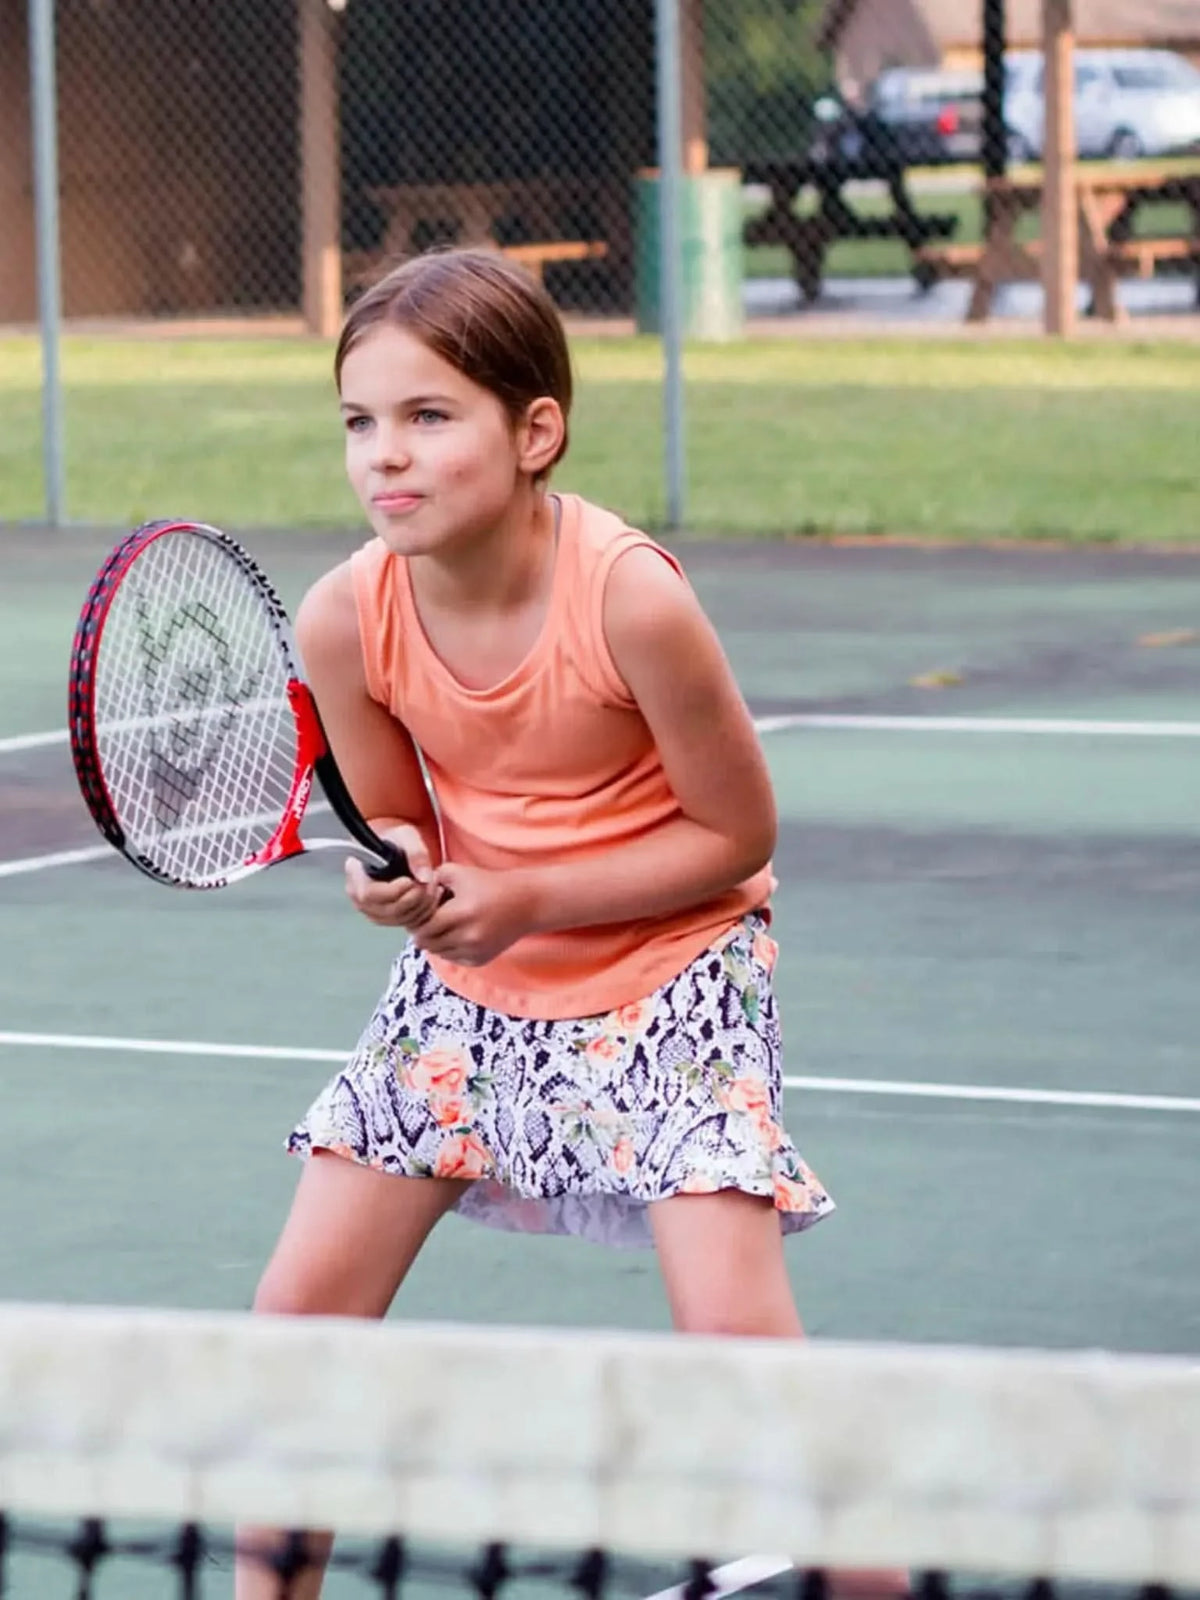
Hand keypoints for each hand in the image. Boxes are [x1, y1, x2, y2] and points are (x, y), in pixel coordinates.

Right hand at [345, 824, 441, 929]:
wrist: (396, 848)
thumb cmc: (396, 839)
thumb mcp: (406, 835)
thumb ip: (416, 852)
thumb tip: (423, 877)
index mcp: (356, 874)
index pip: (370, 894)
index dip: (394, 891)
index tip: (411, 880)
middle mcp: (359, 897)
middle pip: (387, 911)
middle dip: (415, 898)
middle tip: (430, 881)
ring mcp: (372, 911)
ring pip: (399, 919)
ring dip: (423, 905)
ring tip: (433, 885)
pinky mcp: (387, 918)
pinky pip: (407, 923)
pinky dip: (424, 912)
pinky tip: (431, 895)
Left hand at [413, 862, 536, 966]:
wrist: (526, 904)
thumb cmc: (490, 884)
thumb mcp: (460, 872)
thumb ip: (432, 878)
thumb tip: (414, 892)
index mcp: (462, 913)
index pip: (423, 927)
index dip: (417, 920)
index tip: (420, 911)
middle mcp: (469, 936)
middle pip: (428, 943)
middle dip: (424, 931)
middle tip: (428, 919)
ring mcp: (475, 951)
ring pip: (438, 952)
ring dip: (436, 940)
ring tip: (445, 924)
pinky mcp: (481, 960)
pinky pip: (453, 958)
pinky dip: (450, 948)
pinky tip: (458, 933)